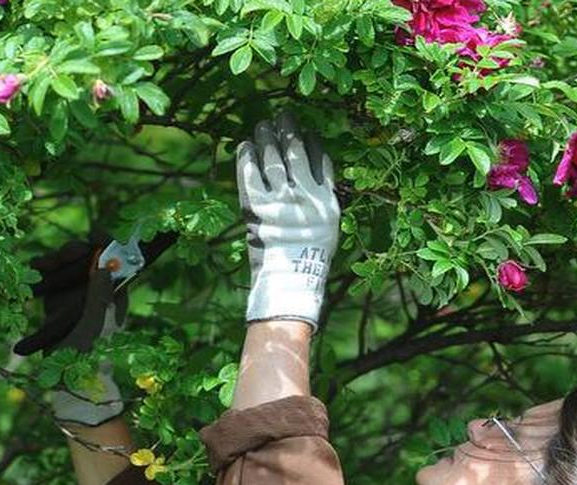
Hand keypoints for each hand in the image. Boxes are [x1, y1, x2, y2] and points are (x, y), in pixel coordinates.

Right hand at [15, 240, 125, 425]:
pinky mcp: (55, 300)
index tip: (95, 234)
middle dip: (75, 251)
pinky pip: (50, 275)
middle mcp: (95, 289)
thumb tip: (104, 262)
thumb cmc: (91, 354)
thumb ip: (100, 293)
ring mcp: (75, 293)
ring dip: (57, 258)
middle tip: (65, 255)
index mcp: (114, 292)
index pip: (114, 259)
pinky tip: (37, 268)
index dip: (106, 243)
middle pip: (88, 256)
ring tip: (45, 263)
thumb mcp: (98, 323)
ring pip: (68, 263)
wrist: (70, 381)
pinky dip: (43, 268)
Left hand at [237, 113, 339, 331]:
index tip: (307, 130)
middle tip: (281, 116)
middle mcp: (303, 194)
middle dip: (288, 130)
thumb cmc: (312, 254)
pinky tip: (245, 146)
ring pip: (273, 158)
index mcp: (325, 198)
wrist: (291, 277)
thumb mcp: (331, 221)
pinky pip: (249, 174)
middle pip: (294, 151)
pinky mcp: (256, 207)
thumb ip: (326, 192)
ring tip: (263, 124)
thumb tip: (320, 166)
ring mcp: (279, 199)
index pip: (319, 159)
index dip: (312, 141)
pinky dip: (247, 158)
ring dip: (267, 138)